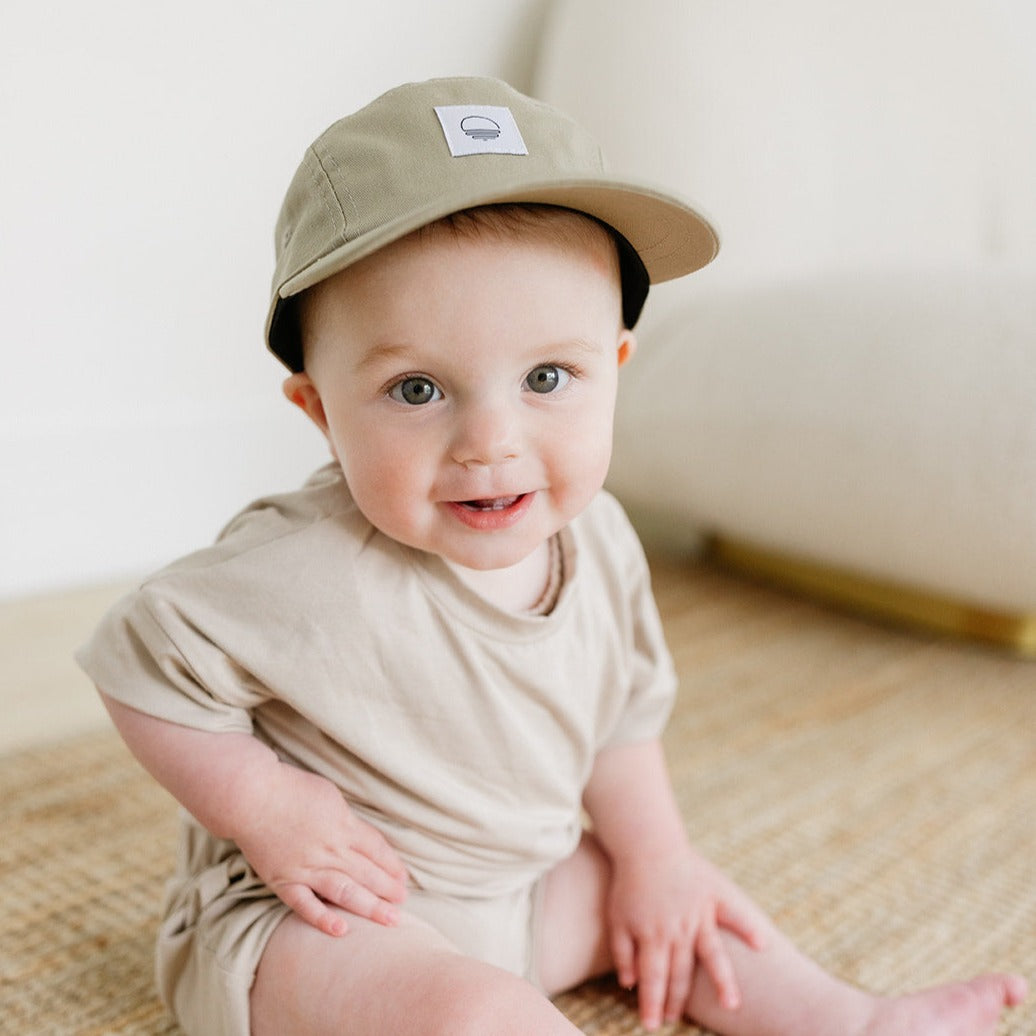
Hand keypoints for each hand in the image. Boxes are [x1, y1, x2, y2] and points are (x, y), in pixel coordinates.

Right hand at [231, 761, 408, 937]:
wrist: (251, 797)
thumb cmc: (292, 789)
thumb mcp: (331, 796)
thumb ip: (346, 820)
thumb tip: (359, 837)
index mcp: (344, 826)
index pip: (376, 850)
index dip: (392, 865)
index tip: (403, 878)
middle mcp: (331, 850)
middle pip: (367, 873)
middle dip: (389, 889)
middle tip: (403, 902)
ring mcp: (307, 868)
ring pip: (345, 892)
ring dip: (370, 907)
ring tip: (390, 919)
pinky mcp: (284, 882)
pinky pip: (305, 905)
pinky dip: (323, 919)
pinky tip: (342, 931)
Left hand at [607, 844, 765, 1029]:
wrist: (646, 845)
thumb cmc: (629, 884)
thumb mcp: (616, 918)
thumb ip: (622, 952)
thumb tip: (629, 984)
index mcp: (652, 935)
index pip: (653, 978)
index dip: (652, 1003)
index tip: (652, 1025)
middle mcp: (678, 929)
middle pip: (679, 973)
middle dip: (676, 1001)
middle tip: (674, 1022)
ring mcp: (698, 914)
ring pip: (711, 953)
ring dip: (722, 981)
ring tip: (732, 1004)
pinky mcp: (712, 897)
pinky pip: (733, 913)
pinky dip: (747, 927)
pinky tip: (762, 943)